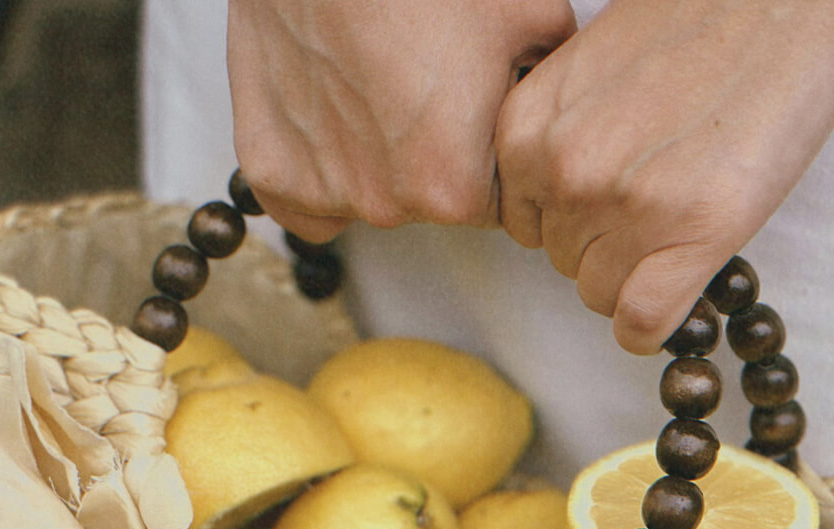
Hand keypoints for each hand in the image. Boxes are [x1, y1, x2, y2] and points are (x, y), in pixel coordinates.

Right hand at [228, 0, 575, 241]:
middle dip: (438, 152)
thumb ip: (553, 83)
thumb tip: (562, 110)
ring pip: (371, 193)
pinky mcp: (271, 172)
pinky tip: (332, 111)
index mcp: (456, 189)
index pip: (497, 202)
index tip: (478, 107)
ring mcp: (323, 192)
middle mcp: (388, 205)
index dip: (494, 150)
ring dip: (378, 155)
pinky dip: (320, 163)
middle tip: (425, 79)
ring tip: (377, 78)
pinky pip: (307, 198)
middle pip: (431, 201)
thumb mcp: (532, 16)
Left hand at [496, 0, 833, 352]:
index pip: (525, 225)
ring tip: (685, 215)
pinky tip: (679, 288)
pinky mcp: (691, 233)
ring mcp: (624, 206)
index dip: (572, 221)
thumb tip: (556, 205)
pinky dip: (654, 323)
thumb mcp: (589, 71)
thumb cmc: (696, 21)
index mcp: (526, 129)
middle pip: (564, 261)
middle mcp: (563, 171)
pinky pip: (641, 322)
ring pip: (599, 294)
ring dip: (638, 273)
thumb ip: (558, 137)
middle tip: (663, 200)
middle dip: (608, 244)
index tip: (613, 204)